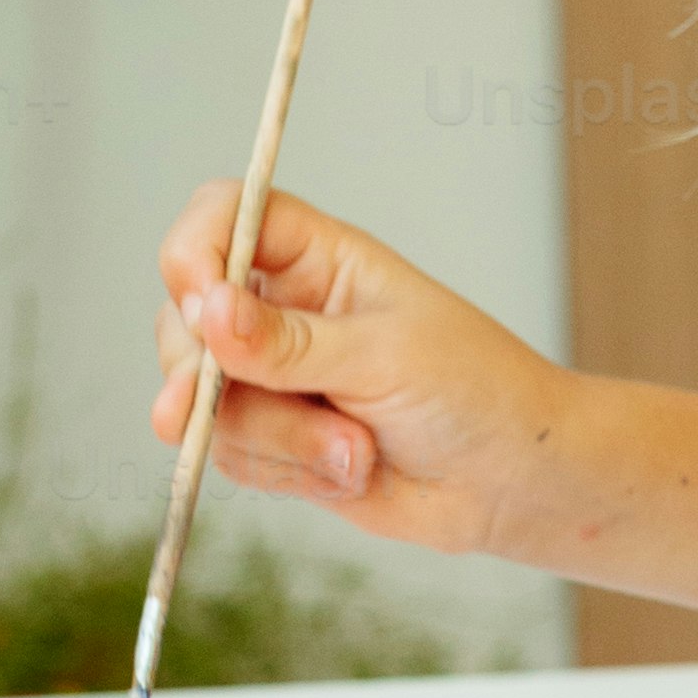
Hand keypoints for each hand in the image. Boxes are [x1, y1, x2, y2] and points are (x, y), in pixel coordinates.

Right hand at [151, 184, 566, 560]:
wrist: (510, 481)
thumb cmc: (475, 390)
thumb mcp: (385, 356)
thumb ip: (288, 343)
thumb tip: (206, 311)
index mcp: (319, 257)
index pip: (224, 216)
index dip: (195, 250)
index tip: (199, 301)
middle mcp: (285, 310)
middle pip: (186, 316)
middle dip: (206, 372)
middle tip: (214, 401)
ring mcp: (274, 378)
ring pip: (205, 401)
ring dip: (277, 439)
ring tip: (355, 451)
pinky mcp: (276, 440)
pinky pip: (232, 455)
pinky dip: (287, 472)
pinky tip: (350, 472)